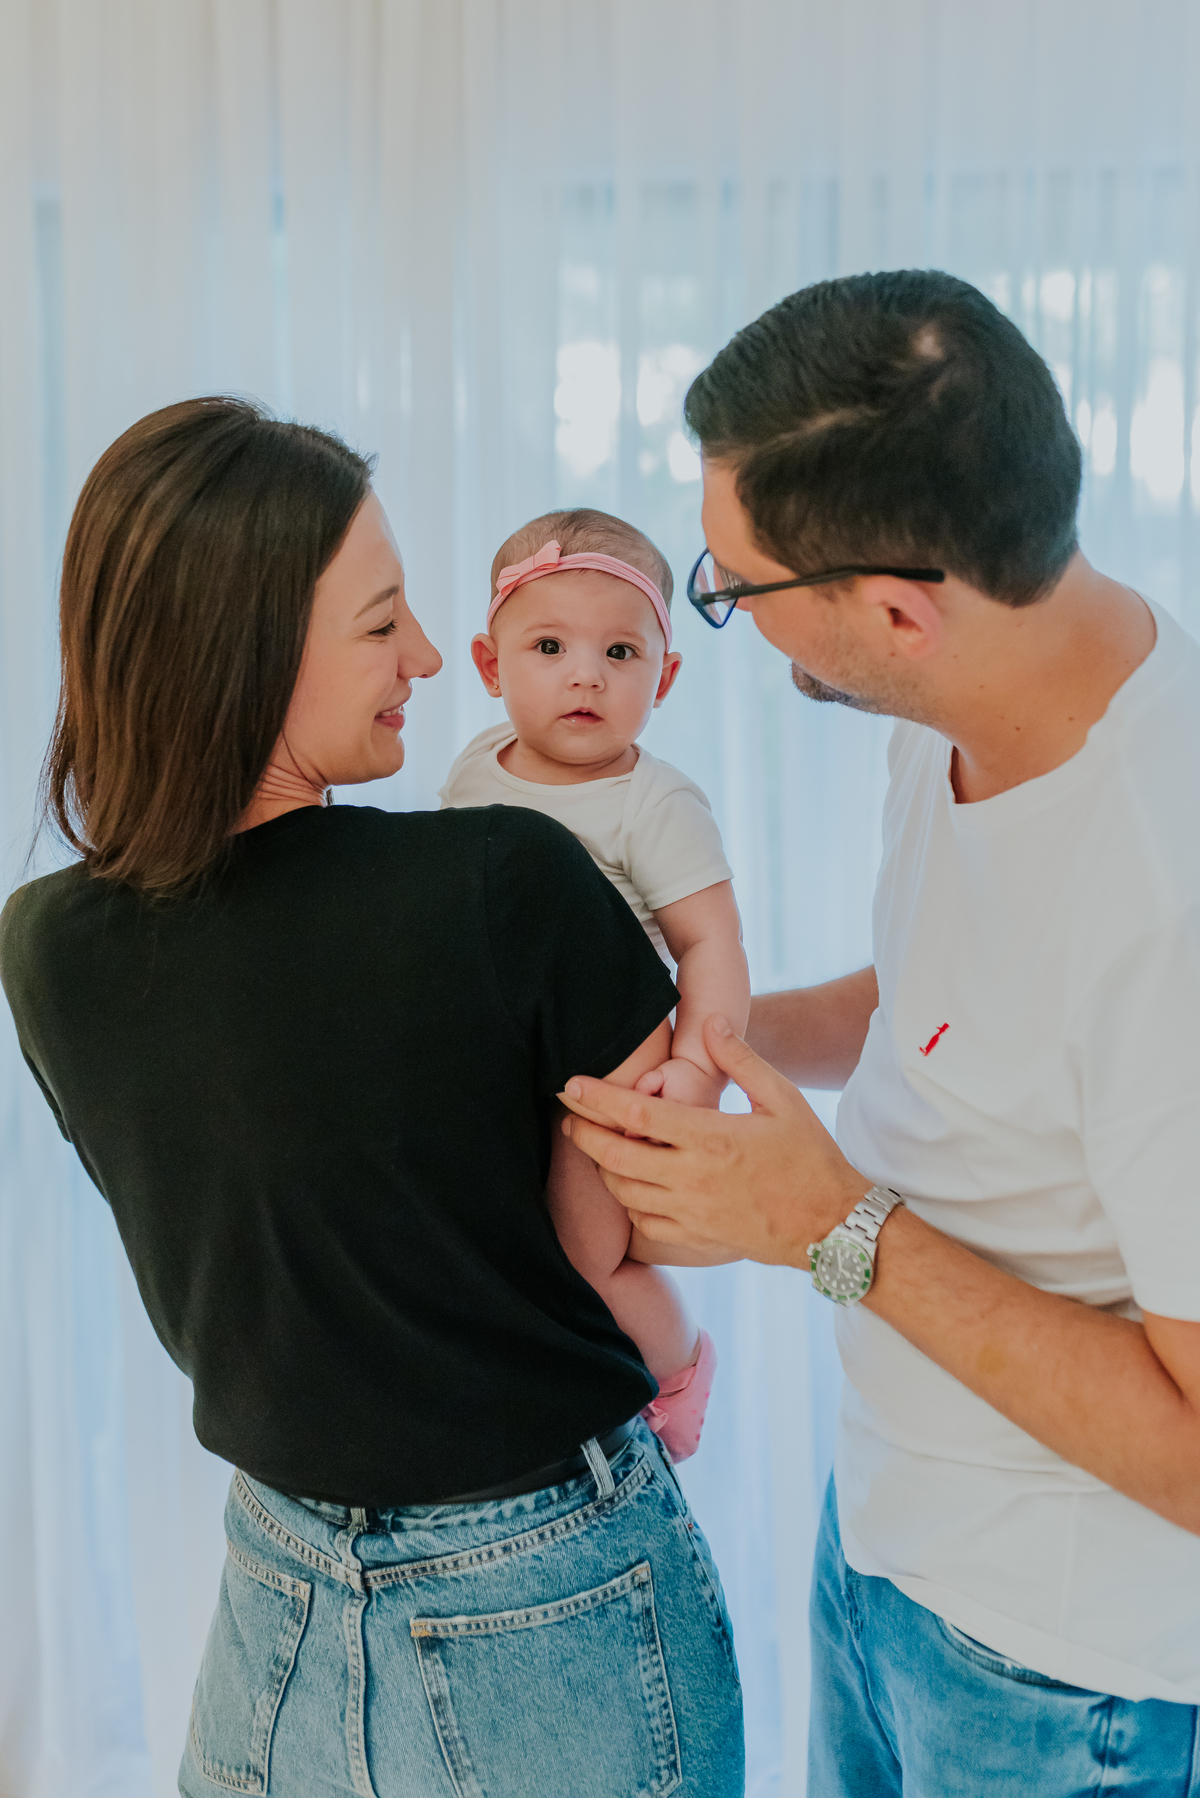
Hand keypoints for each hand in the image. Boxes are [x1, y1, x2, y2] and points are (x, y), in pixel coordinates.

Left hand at [560, 1015, 866, 1262]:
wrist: (833, 1224)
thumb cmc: (811, 1156)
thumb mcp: (783, 1098)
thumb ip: (741, 1060)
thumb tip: (712, 1023)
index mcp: (712, 1138)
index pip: (638, 1115)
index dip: (598, 1097)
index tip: (572, 1083)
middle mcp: (693, 1178)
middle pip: (616, 1157)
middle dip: (584, 1135)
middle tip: (569, 1118)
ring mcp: (692, 1213)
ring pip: (623, 1192)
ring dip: (603, 1169)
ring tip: (596, 1148)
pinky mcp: (696, 1239)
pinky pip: (644, 1223)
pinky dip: (628, 1203)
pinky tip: (631, 1187)